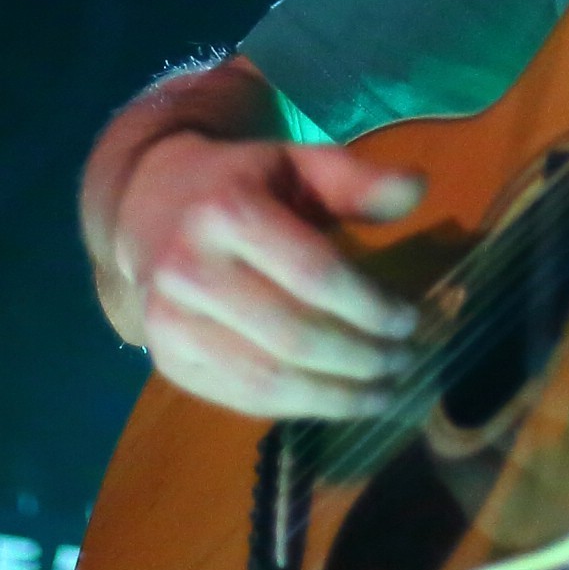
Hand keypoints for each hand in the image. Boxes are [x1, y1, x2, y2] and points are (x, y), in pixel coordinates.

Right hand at [112, 132, 422, 418]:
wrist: (149, 208)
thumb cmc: (246, 183)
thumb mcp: (300, 162)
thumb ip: (357, 178)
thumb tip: (417, 189)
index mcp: (228, 212)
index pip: (314, 274)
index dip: (369, 305)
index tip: (410, 319)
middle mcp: (188, 271)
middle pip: (293, 335)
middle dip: (360, 358)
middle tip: (405, 361)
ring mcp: (168, 322)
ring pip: (265, 379)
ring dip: (334, 396)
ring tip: (384, 393)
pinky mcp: (165, 360)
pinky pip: (239, 397)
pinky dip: (297, 406)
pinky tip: (338, 401)